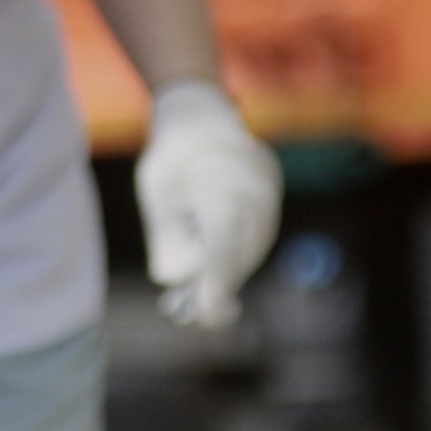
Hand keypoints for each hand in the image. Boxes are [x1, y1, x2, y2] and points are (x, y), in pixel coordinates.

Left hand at [136, 82, 280, 328]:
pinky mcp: (272, 199)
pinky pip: (258, 237)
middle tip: (192, 315)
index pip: (224, 246)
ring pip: (252, 249)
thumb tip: (179, 282)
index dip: (216, 285)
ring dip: (227, 273)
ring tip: (199, 292)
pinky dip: (237, 255)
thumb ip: (169, 241)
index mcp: (221, 183)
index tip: (206, 314)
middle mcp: (254, 188)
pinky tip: (215, 265)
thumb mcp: (157, 198)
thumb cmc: (172, 158)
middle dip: (217, 288)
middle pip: (241, 253)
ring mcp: (269, 192)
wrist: (202, 115)